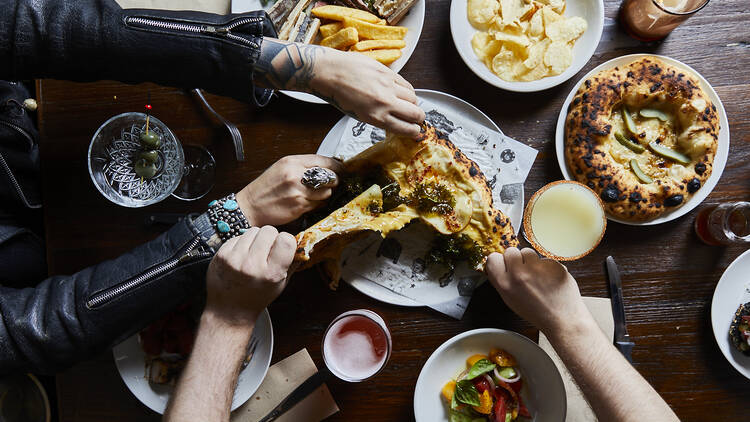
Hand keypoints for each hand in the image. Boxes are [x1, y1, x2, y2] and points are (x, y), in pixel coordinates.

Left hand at [205, 226, 295, 324]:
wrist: (229, 310)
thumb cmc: (257, 297)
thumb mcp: (280, 285)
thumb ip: (291, 263)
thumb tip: (302, 241)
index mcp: (271, 274)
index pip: (286, 240)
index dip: (287, 240)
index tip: (283, 247)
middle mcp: (252, 265)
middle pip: (269, 230)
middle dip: (271, 238)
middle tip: (267, 250)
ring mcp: (235, 259)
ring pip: (253, 230)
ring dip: (256, 239)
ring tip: (253, 254)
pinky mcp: (222, 254)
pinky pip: (238, 236)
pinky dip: (242, 243)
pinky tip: (241, 257)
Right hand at [237, 155, 341, 226]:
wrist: (250, 206)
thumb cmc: (265, 188)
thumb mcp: (281, 168)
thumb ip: (302, 166)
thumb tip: (325, 167)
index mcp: (291, 162)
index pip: (323, 161)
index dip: (336, 166)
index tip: (342, 169)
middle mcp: (295, 175)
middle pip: (329, 176)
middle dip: (333, 180)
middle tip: (332, 183)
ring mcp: (298, 191)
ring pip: (326, 192)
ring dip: (325, 194)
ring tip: (315, 194)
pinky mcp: (299, 206)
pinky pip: (317, 204)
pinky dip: (316, 204)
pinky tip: (307, 202)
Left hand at [254, 39, 423, 136]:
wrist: (328, 72)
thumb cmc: (339, 95)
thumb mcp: (359, 114)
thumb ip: (380, 117)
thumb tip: (397, 119)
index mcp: (376, 118)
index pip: (406, 128)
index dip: (414, 131)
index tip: (416, 131)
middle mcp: (385, 103)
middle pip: (416, 113)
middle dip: (419, 118)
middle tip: (417, 119)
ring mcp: (387, 86)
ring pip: (414, 97)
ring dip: (414, 103)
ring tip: (408, 104)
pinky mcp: (387, 71)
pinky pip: (405, 83)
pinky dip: (406, 89)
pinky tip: (401, 91)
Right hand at [485, 248, 590, 333]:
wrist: (562, 319)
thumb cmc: (537, 313)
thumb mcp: (511, 300)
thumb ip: (503, 281)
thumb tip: (499, 264)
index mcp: (505, 285)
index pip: (493, 258)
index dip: (500, 261)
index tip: (505, 265)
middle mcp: (519, 274)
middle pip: (511, 251)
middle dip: (516, 259)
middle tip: (523, 270)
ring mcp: (537, 268)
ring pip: (528, 251)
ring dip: (531, 261)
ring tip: (538, 276)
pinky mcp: (553, 264)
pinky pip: (544, 258)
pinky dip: (547, 266)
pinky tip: (550, 279)